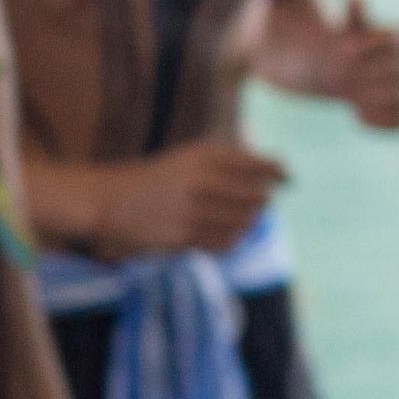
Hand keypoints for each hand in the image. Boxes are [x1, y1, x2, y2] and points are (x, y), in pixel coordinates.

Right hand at [107, 141, 286, 256]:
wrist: (110, 201)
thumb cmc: (158, 178)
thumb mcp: (191, 157)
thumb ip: (232, 160)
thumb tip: (280, 173)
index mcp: (204, 155)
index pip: (260, 165)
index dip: (280, 173)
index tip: (289, 180)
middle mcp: (201, 179)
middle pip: (258, 197)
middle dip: (261, 202)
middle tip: (254, 204)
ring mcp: (193, 210)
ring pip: (245, 223)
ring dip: (245, 224)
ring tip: (232, 219)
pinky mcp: (183, 236)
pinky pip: (226, 243)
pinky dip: (228, 241)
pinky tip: (217, 234)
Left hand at [319, 0, 398, 130]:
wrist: (355, 75)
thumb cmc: (353, 47)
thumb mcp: (350, 28)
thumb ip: (354, 12)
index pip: (395, 43)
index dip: (369, 45)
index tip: (343, 49)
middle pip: (395, 72)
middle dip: (366, 74)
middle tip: (345, 76)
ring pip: (396, 99)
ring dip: (369, 98)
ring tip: (353, 94)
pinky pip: (394, 123)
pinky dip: (374, 119)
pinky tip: (358, 111)